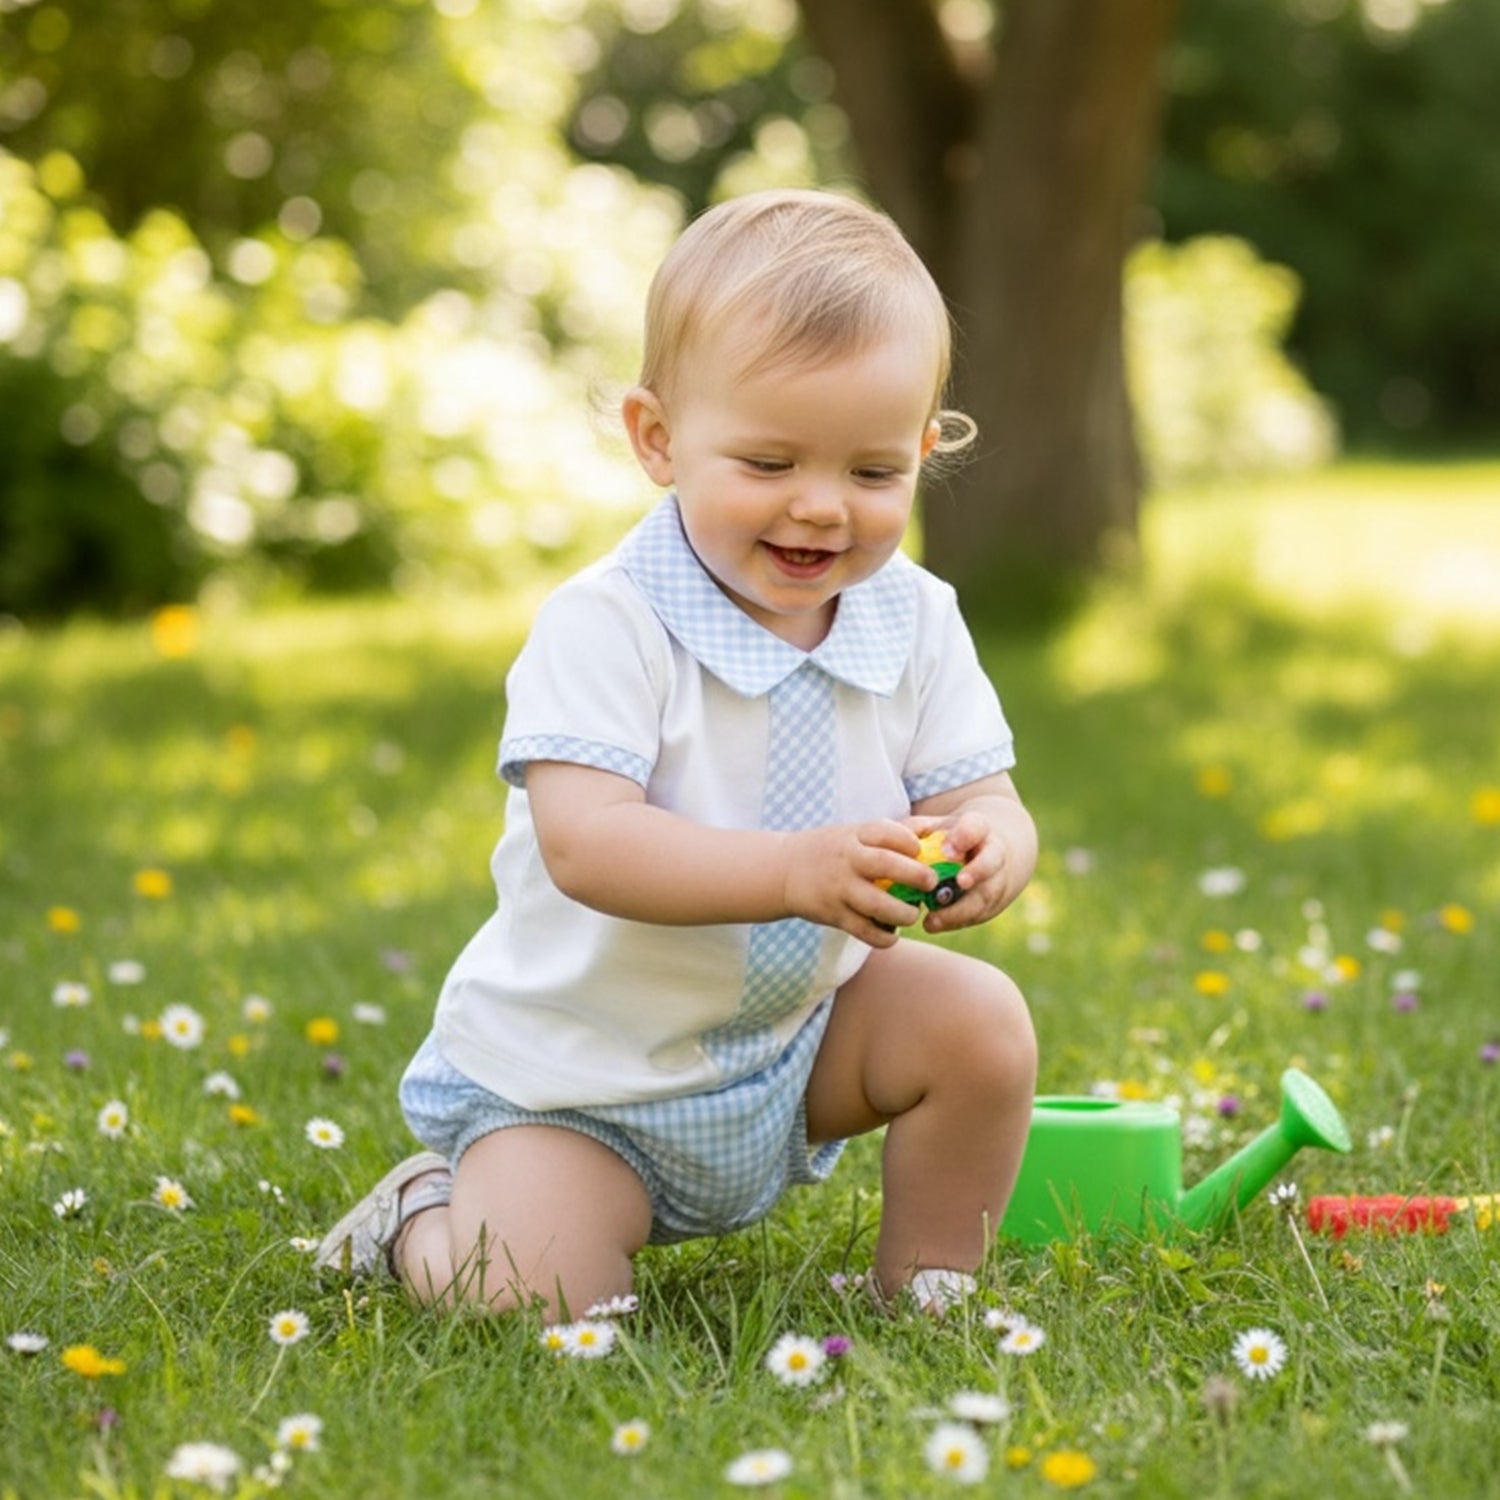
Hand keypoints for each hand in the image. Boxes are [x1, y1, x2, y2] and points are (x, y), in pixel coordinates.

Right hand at [780, 820, 936, 946]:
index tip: (921, 852)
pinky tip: (892, 933)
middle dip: (916, 874)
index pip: (886, 832)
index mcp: (853, 836)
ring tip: (912, 914)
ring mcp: (839, 888)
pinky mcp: (833, 915)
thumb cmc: (830, 850)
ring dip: (903, 913)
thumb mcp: (853, 833)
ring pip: (878, 904)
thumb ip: (891, 831)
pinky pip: (864, 931)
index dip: (910, 841)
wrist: (783, 871)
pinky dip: (884, 937)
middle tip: (931, 883)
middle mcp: (846, 860)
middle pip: (886, 864)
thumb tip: (931, 829)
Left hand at [902, 807, 1022, 934]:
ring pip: (985, 896)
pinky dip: (954, 921)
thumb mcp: (938, 826)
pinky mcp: (992, 905)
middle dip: (977, 872)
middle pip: (990, 863)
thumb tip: (894, 837)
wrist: (987, 855)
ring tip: (932, 919)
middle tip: (960, 882)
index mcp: (978, 828)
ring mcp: (997, 881)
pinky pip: (976, 915)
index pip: (975, 827)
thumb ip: (916, 829)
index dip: (964, 837)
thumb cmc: (953, 838)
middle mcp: (993, 853)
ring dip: (961, 909)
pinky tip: (932, 924)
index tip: (947, 850)